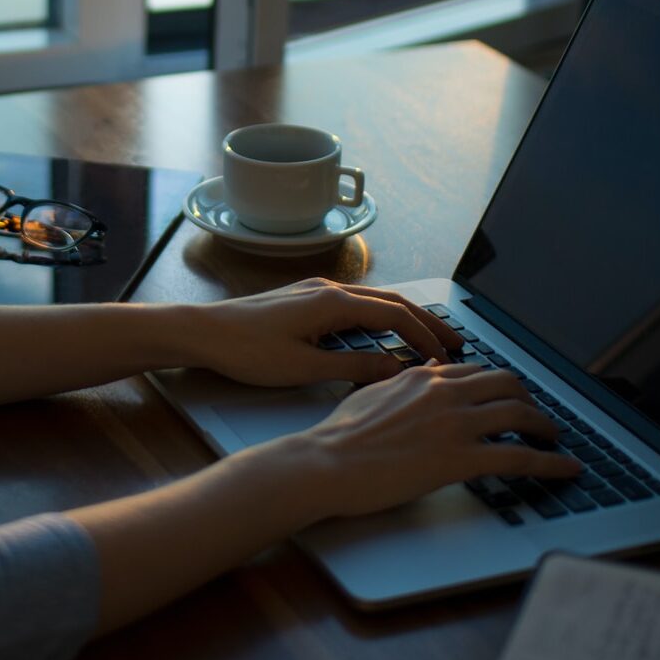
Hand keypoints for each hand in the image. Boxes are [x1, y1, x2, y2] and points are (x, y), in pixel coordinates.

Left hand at [179, 277, 464, 387]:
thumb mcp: (304, 368)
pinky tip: (382, 333)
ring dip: (404, 317)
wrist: (204, 331)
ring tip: (427, 338)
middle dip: (426, 321)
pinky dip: (379, 316)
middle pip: (392, 301)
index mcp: (333, 303)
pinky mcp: (303, 298)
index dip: (425, 337)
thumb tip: (396, 369)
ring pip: (373, 300)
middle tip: (456, 342)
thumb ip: (353, 368)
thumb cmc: (247, 350)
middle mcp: (329, 289)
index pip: (395, 315)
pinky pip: (354, 303)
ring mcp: (315, 291)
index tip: (447, 359)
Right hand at [286, 362, 581, 520]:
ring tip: (555, 440)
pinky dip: (551, 463)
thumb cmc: (340, 436)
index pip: (477, 372)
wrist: (327, 463)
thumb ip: (403, 382)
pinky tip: (567, 469)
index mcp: (423, 377)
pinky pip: (520, 457)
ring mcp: (455, 424)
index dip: (500, 385)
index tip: (509, 397)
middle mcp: (444, 392)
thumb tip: (425, 371)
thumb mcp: (372, 393)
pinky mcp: (460, 458)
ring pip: (521, 415)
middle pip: (507, 385)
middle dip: (530, 400)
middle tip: (537, 417)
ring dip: (546, 428)